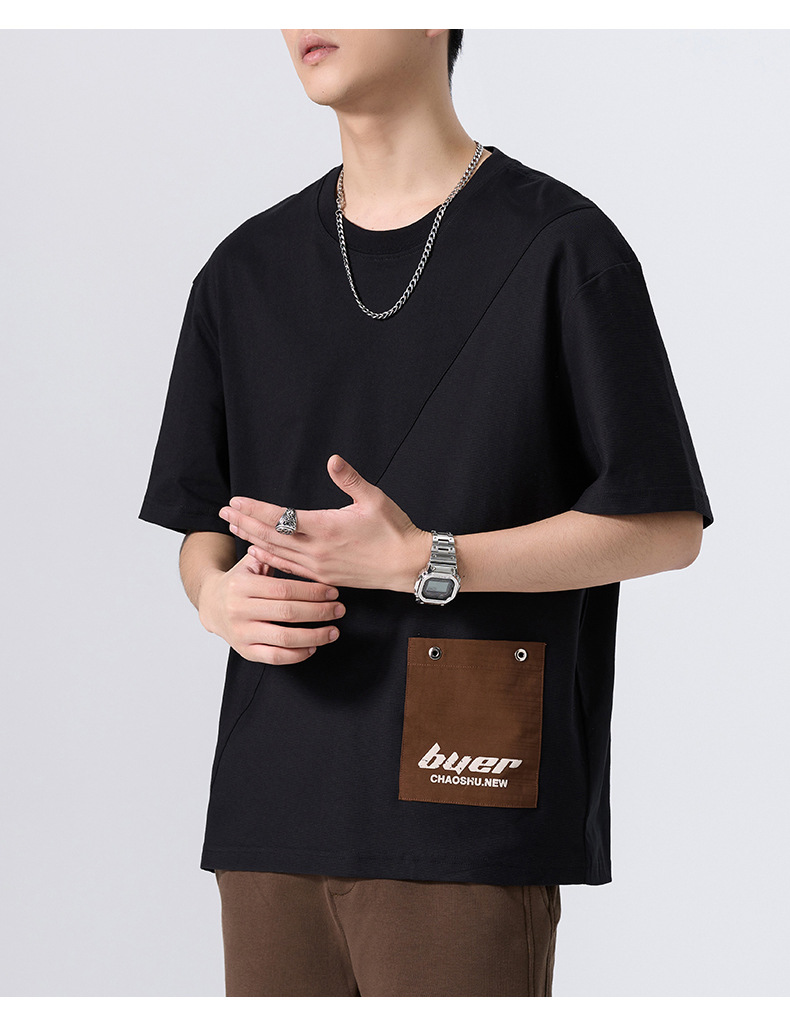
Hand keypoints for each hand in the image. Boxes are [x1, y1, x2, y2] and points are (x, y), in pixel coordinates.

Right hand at [198, 551, 345, 663]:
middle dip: (319, 612)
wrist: (210, 604)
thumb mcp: (250, 563)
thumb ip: (272, 555)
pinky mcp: (244, 651)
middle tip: (339, 610)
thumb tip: (301, 541)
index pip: (284, 589)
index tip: (333, 592)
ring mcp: (241, 633)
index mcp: (242, 585)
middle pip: (288, 613)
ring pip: (284, 639)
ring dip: (314, 636)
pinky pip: (275, 657)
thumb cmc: (239, 581)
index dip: (312, 592)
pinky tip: (313, 646)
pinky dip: (297, 654)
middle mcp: (239, 610)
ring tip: (333, 632)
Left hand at [218, 454, 430, 591]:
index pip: (280, 518)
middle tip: (223, 513)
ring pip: (277, 553)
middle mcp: (317, 551)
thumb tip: (333, 459)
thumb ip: (350, 479)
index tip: (236, 502)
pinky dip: (270, 559)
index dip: (255, 510)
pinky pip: (289, 569)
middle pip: (271, 536)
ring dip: (253, 539)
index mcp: (326, 528)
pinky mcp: (324, 577)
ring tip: (234, 529)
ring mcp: (319, 567)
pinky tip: (259, 553)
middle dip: (245, 523)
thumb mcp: (374, 499)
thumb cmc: (395, 531)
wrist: (408, 566)